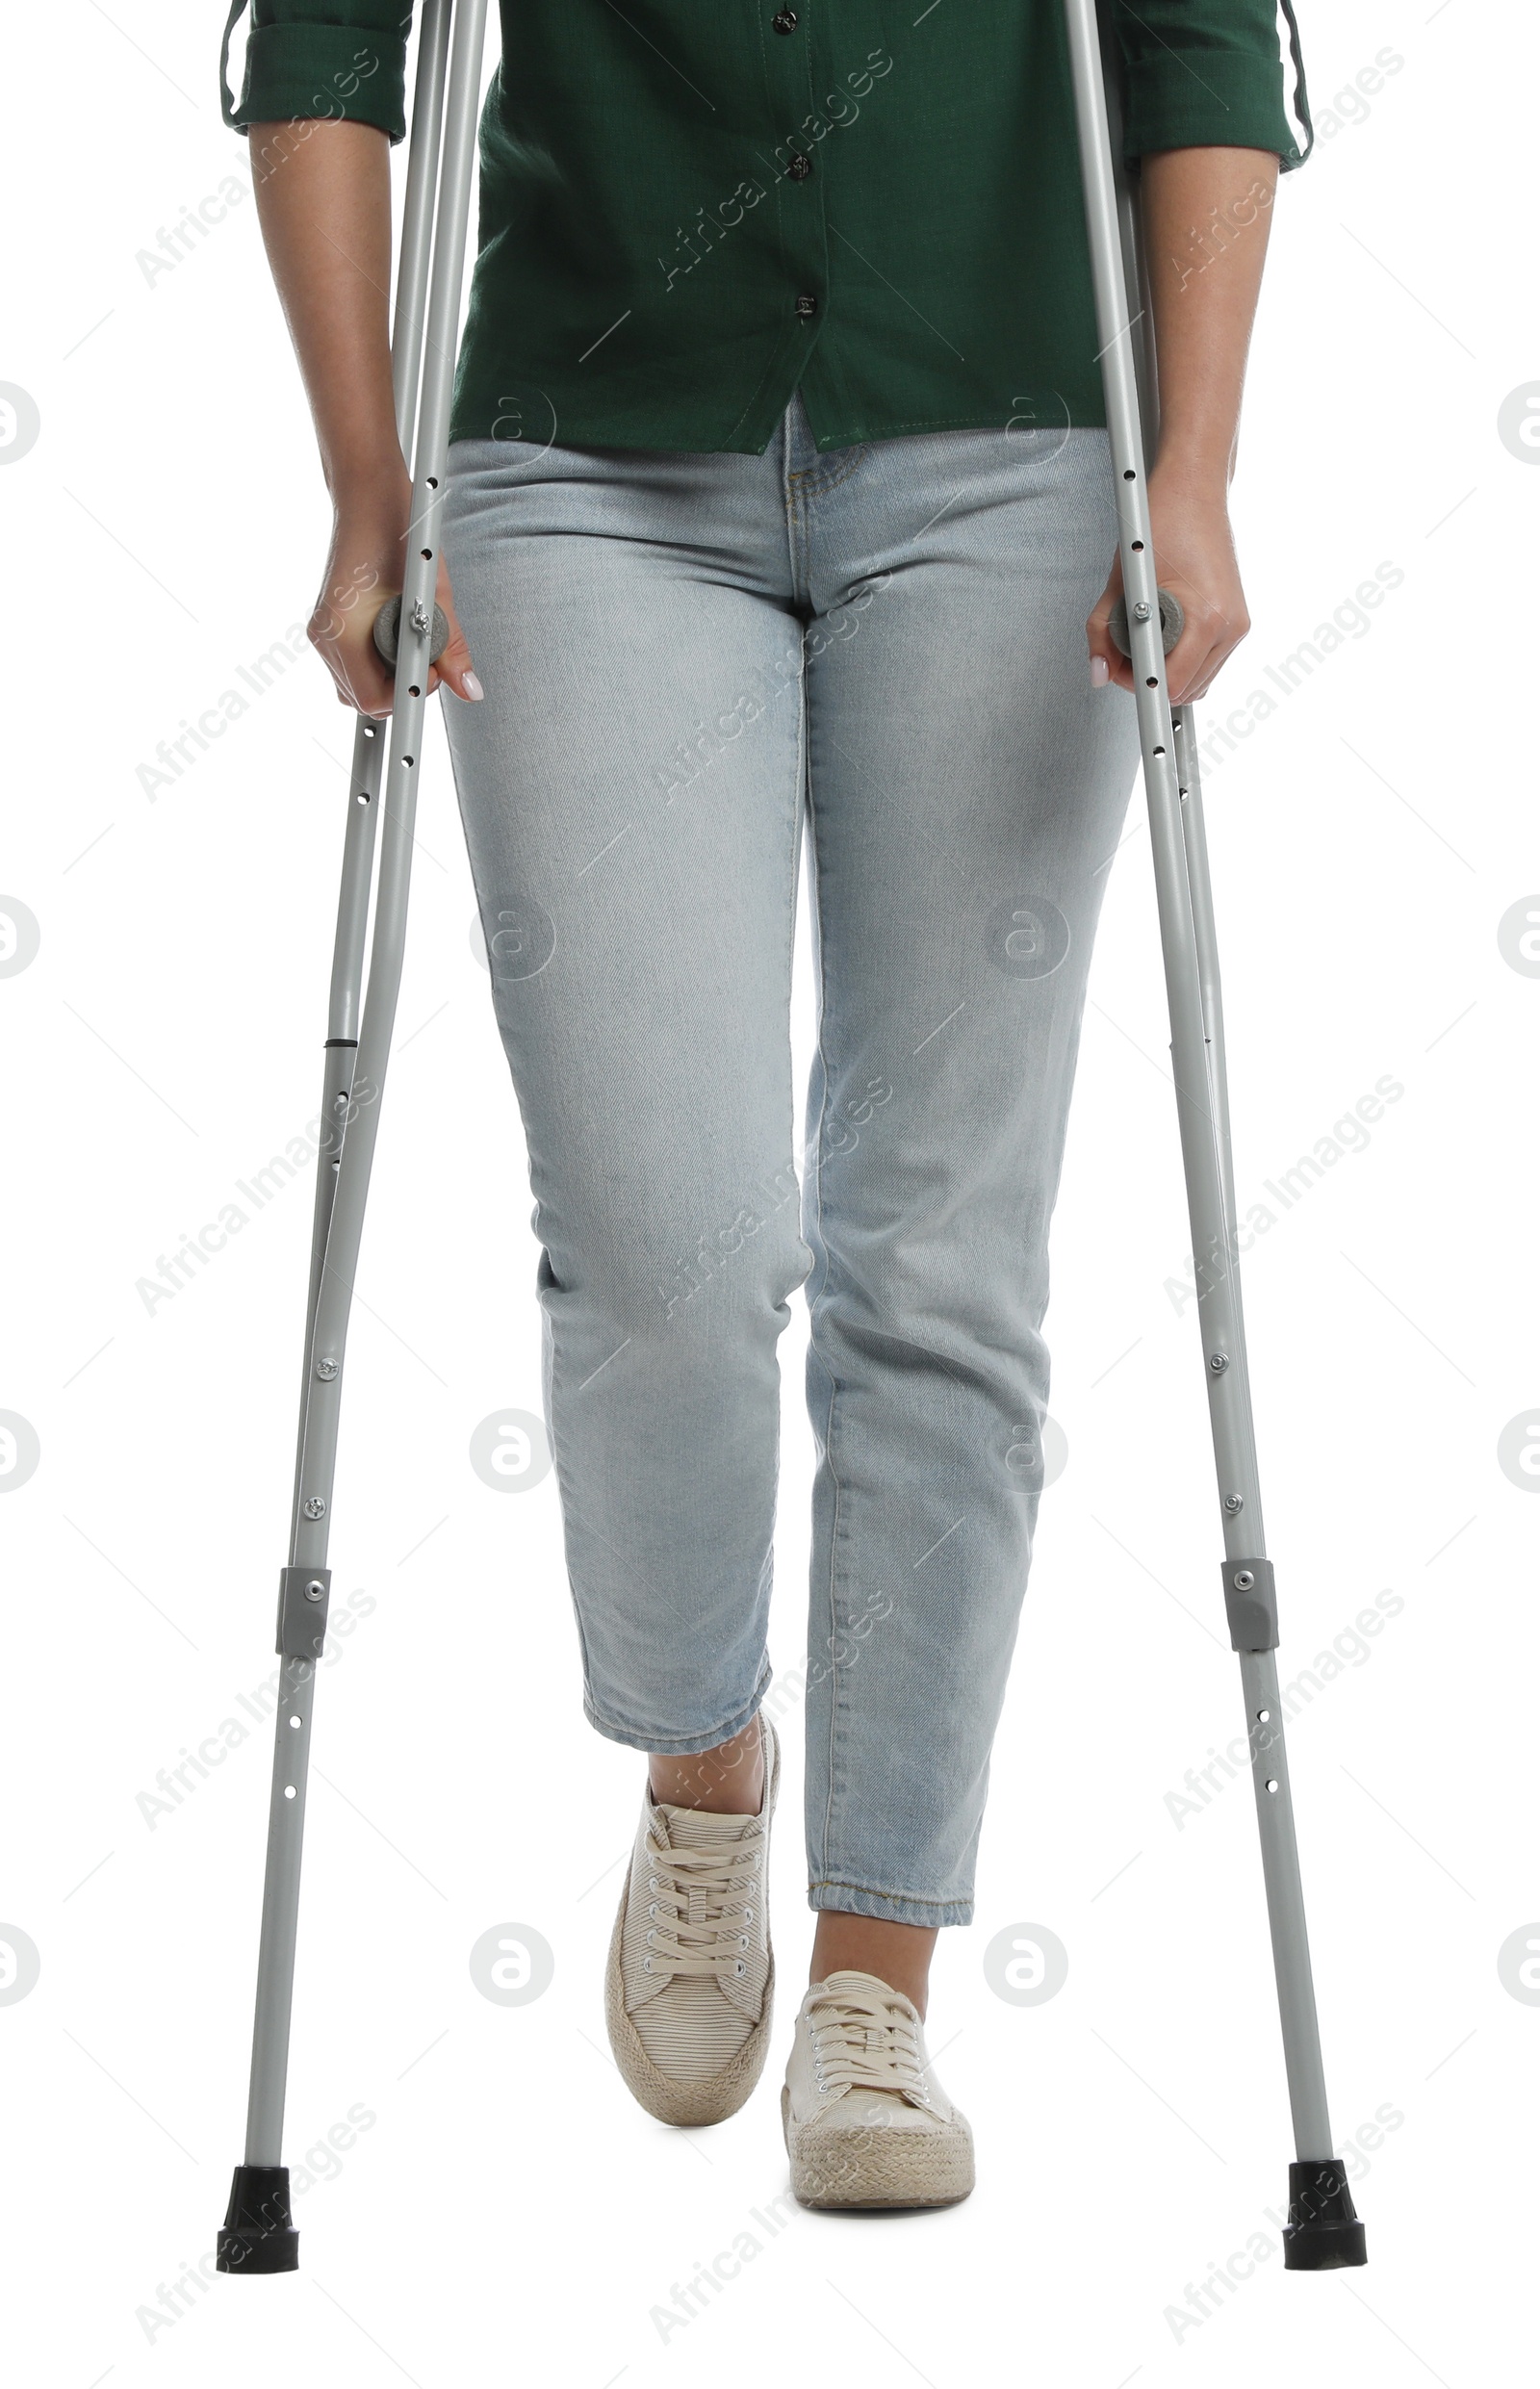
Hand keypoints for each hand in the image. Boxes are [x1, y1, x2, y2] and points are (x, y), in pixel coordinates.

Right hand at [309, 470, 480, 715]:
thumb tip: (469, 690)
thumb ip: (451, 646)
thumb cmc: (399, 530)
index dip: (408, 693)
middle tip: (425, 651)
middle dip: (399, 687)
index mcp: (342, 629)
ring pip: (357, 685)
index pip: (372, 699)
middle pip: (362, 698)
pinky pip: (353, 665)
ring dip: (389, 674)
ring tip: (410, 635)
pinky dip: (378, 660)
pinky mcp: (330, 625)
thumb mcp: (434, 591)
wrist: (368, 492)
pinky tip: (395, 629)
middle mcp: (325, 635)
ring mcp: (324, 632)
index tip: (429, 666)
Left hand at [1086, 462, 1249, 707]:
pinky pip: (1206, 663)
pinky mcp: (1236, 622)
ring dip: (1166, 672)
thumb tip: (1098, 674)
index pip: (1171, 685)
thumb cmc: (1162, 523)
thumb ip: (1101, 632)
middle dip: (1148, 681)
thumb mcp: (1119, 580)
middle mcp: (1230, 626)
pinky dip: (1182, 659)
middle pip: (1185, 691)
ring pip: (1198, 683)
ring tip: (1142, 637)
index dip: (1139, 687)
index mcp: (1206, 617)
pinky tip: (1162, 632)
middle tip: (1122, 651)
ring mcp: (1237, 626)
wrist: (1194, 490)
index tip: (1121, 677)